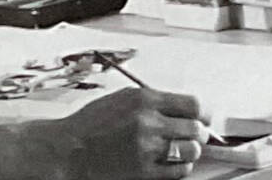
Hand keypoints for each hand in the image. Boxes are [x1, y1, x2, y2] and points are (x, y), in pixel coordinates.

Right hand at [48, 87, 208, 179]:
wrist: (69, 151)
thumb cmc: (91, 125)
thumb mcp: (121, 99)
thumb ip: (153, 102)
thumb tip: (183, 109)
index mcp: (143, 100)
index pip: (192, 104)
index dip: (202, 113)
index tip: (202, 118)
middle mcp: (148, 123)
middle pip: (196, 129)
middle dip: (197, 133)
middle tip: (192, 135)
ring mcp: (147, 149)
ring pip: (191, 151)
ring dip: (190, 151)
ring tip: (180, 150)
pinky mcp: (145, 173)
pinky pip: (179, 171)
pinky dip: (180, 168)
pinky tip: (170, 163)